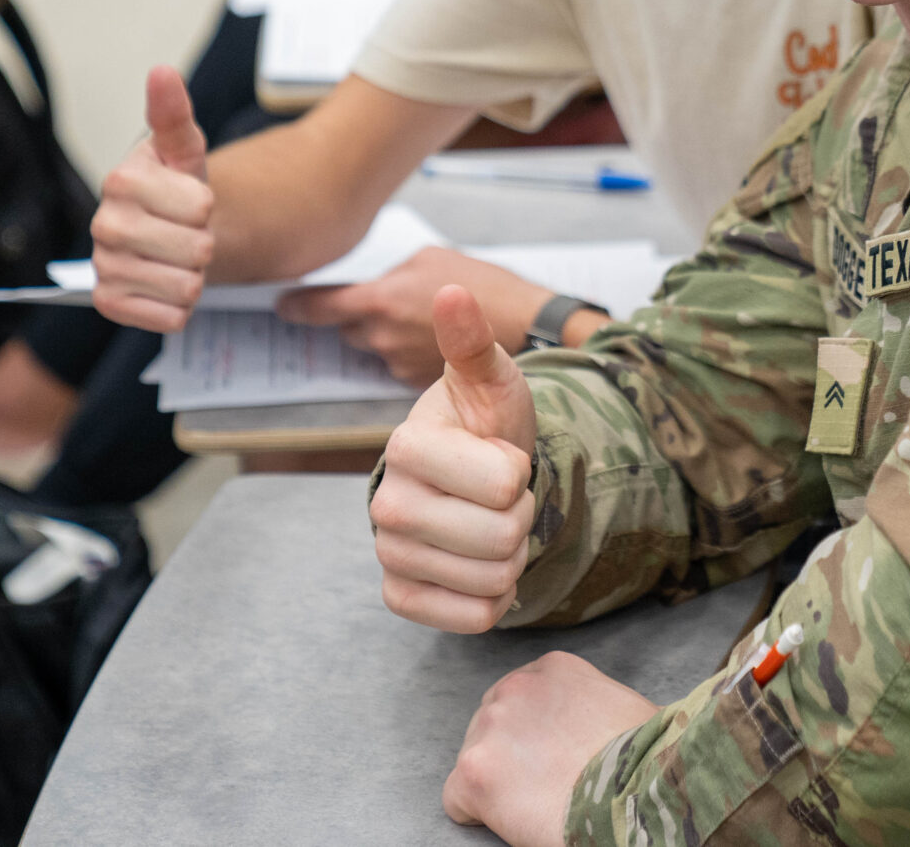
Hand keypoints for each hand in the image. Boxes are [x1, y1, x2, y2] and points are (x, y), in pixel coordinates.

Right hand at [90, 68, 213, 332]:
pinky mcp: (108, 304)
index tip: (191, 201)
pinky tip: (165, 286)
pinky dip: (179, 307)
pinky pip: (169, 318)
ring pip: (186, 287)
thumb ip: (173, 114)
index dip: (208, 207)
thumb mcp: (183, 149)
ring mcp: (103, 267)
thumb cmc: (176, 187)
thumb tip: (161, 71)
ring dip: (194, 277)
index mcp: (121, 180)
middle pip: (196, 250)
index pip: (201, 207)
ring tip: (177, 258)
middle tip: (186, 233)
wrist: (166, 231)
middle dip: (204, 244)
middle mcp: (103, 224)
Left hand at [275, 248, 557, 382]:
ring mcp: (397, 362)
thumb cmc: (480, 285)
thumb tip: (377, 286)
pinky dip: (406, 350)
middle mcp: (381, 337)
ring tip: (419, 317)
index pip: (320, 306)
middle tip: (383, 301)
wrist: (521, 327)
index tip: (283, 304)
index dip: (297, 305)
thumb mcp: (430, 258)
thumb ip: (391, 274)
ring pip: (374, 346)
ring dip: (385, 333)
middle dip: (356, 318)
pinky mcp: (416, 379)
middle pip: (347, 330)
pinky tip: (432, 337)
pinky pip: (397, 362)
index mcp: (379, 301)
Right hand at [369, 285, 540, 631]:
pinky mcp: (399, 596)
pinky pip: (471, 619)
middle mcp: (386, 502)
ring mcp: (389, 553)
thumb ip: (472, 342)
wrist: (473, 477)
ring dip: (512, 556)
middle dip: (522, 516)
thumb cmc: (485, 425)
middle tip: (503, 495)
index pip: (502, 483)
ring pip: (492, 580)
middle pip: (502, 537)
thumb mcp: (492, 381)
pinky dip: (494, 598)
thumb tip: (452, 290)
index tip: (504, 457)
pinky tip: (481, 565)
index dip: (520, 473)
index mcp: (407, 445)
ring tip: (491, 523)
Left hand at [442, 653, 658, 846]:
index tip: (553, 756)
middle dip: (510, 754)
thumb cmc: (646, 759)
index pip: (522, 698)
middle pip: (491, 725)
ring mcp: (491, 726)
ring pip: (474, 759)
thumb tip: (596, 727)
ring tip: (535, 802)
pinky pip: (457, 800)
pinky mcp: (474, 770)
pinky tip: (513, 819)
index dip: (535, 735)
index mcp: (553, 668)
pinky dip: (478, 815)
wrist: (637, 793)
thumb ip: (593, 703)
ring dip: (496, 782)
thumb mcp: (623, 706)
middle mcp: (515, 686)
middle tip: (542, 784)